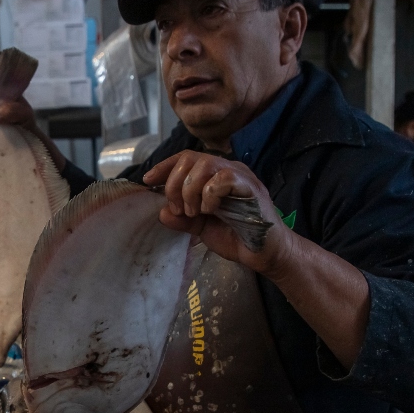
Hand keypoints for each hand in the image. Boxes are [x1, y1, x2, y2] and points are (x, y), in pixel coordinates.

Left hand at [142, 151, 292, 275]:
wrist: (265, 254)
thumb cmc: (236, 238)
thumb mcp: (201, 228)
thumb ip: (182, 219)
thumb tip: (161, 212)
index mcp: (215, 175)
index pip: (185, 159)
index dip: (164, 167)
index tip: (148, 180)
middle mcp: (228, 169)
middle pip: (191, 158)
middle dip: (175, 184)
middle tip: (179, 209)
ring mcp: (241, 176)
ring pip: (206, 163)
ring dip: (191, 189)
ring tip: (195, 212)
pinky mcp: (251, 187)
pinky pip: (224, 177)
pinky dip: (210, 194)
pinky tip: (211, 211)